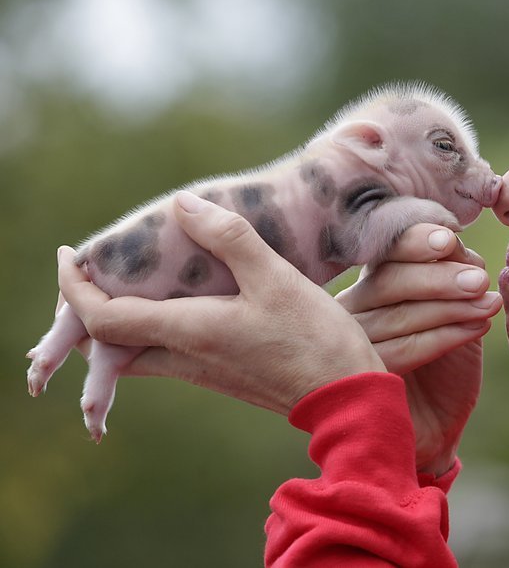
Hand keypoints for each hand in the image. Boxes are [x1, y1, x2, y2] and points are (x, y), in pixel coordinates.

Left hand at [57, 191, 385, 414]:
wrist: (345, 397)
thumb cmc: (314, 338)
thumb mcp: (277, 278)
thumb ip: (230, 238)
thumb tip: (181, 205)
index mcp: (188, 332)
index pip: (102, 319)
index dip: (74, 289)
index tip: (70, 255)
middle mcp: (185, 357)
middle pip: (110, 342)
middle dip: (89, 307)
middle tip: (97, 269)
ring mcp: (203, 372)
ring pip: (139, 350)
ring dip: (123, 319)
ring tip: (134, 279)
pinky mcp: (223, 376)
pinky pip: (169, 352)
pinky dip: (156, 326)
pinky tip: (184, 302)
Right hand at [338, 224, 501, 475]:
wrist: (437, 426)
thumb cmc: (445, 363)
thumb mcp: (455, 311)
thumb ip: (452, 274)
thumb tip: (457, 244)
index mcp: (370, 286)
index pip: (383, 254)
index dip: (413, 242)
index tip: (450, 239)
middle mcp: (349, 314)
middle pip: (387, 283)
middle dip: (438, 277)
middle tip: (480, 279)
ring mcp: (348, 350)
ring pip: (396, 317)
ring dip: (448, 306)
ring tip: (489, 303)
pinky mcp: (361, 383)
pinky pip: (401, 353)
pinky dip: (443, 336)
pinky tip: (476, 328)